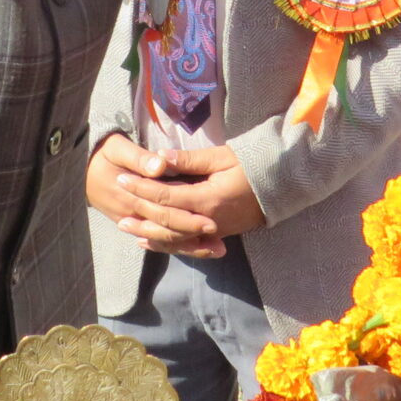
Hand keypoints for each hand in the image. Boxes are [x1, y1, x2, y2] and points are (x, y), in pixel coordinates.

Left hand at [86, 134, 259, 257]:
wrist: (284, 185)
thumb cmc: (254, 165)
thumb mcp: (221, 157)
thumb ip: (189, 161)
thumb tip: (160, 159)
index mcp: (207, 199)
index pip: (165, 196)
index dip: (141, 189)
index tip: (122, 178)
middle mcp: (207, 220)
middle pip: (164, 221)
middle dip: (139, 211)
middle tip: (117, 203)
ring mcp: (213, 231)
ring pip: (173, 238)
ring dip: (147, 232)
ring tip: (125, 226)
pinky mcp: (218, 234)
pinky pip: (186, 244)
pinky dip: (166, 244)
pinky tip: (149, 241)